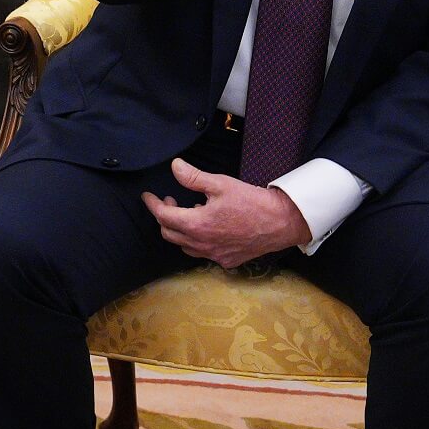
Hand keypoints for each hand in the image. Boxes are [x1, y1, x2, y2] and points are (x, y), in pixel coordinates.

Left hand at [142, 158, 310, 269]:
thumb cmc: (252, 202)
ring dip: (180, 231)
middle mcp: (203, 244)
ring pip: (185, 246)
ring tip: (189, 213)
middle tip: (171, 201)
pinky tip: (207, 228)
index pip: (164, 216)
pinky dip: (197, 241)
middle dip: (165, 217)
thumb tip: (175, 167)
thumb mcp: (220, 183)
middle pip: (169, 234)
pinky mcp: (227, 260)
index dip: (153, 204)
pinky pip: (202, 253)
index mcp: (198, 225)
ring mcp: (214, 255)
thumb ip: (193, 177)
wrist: (281, 222)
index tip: (148, 196)